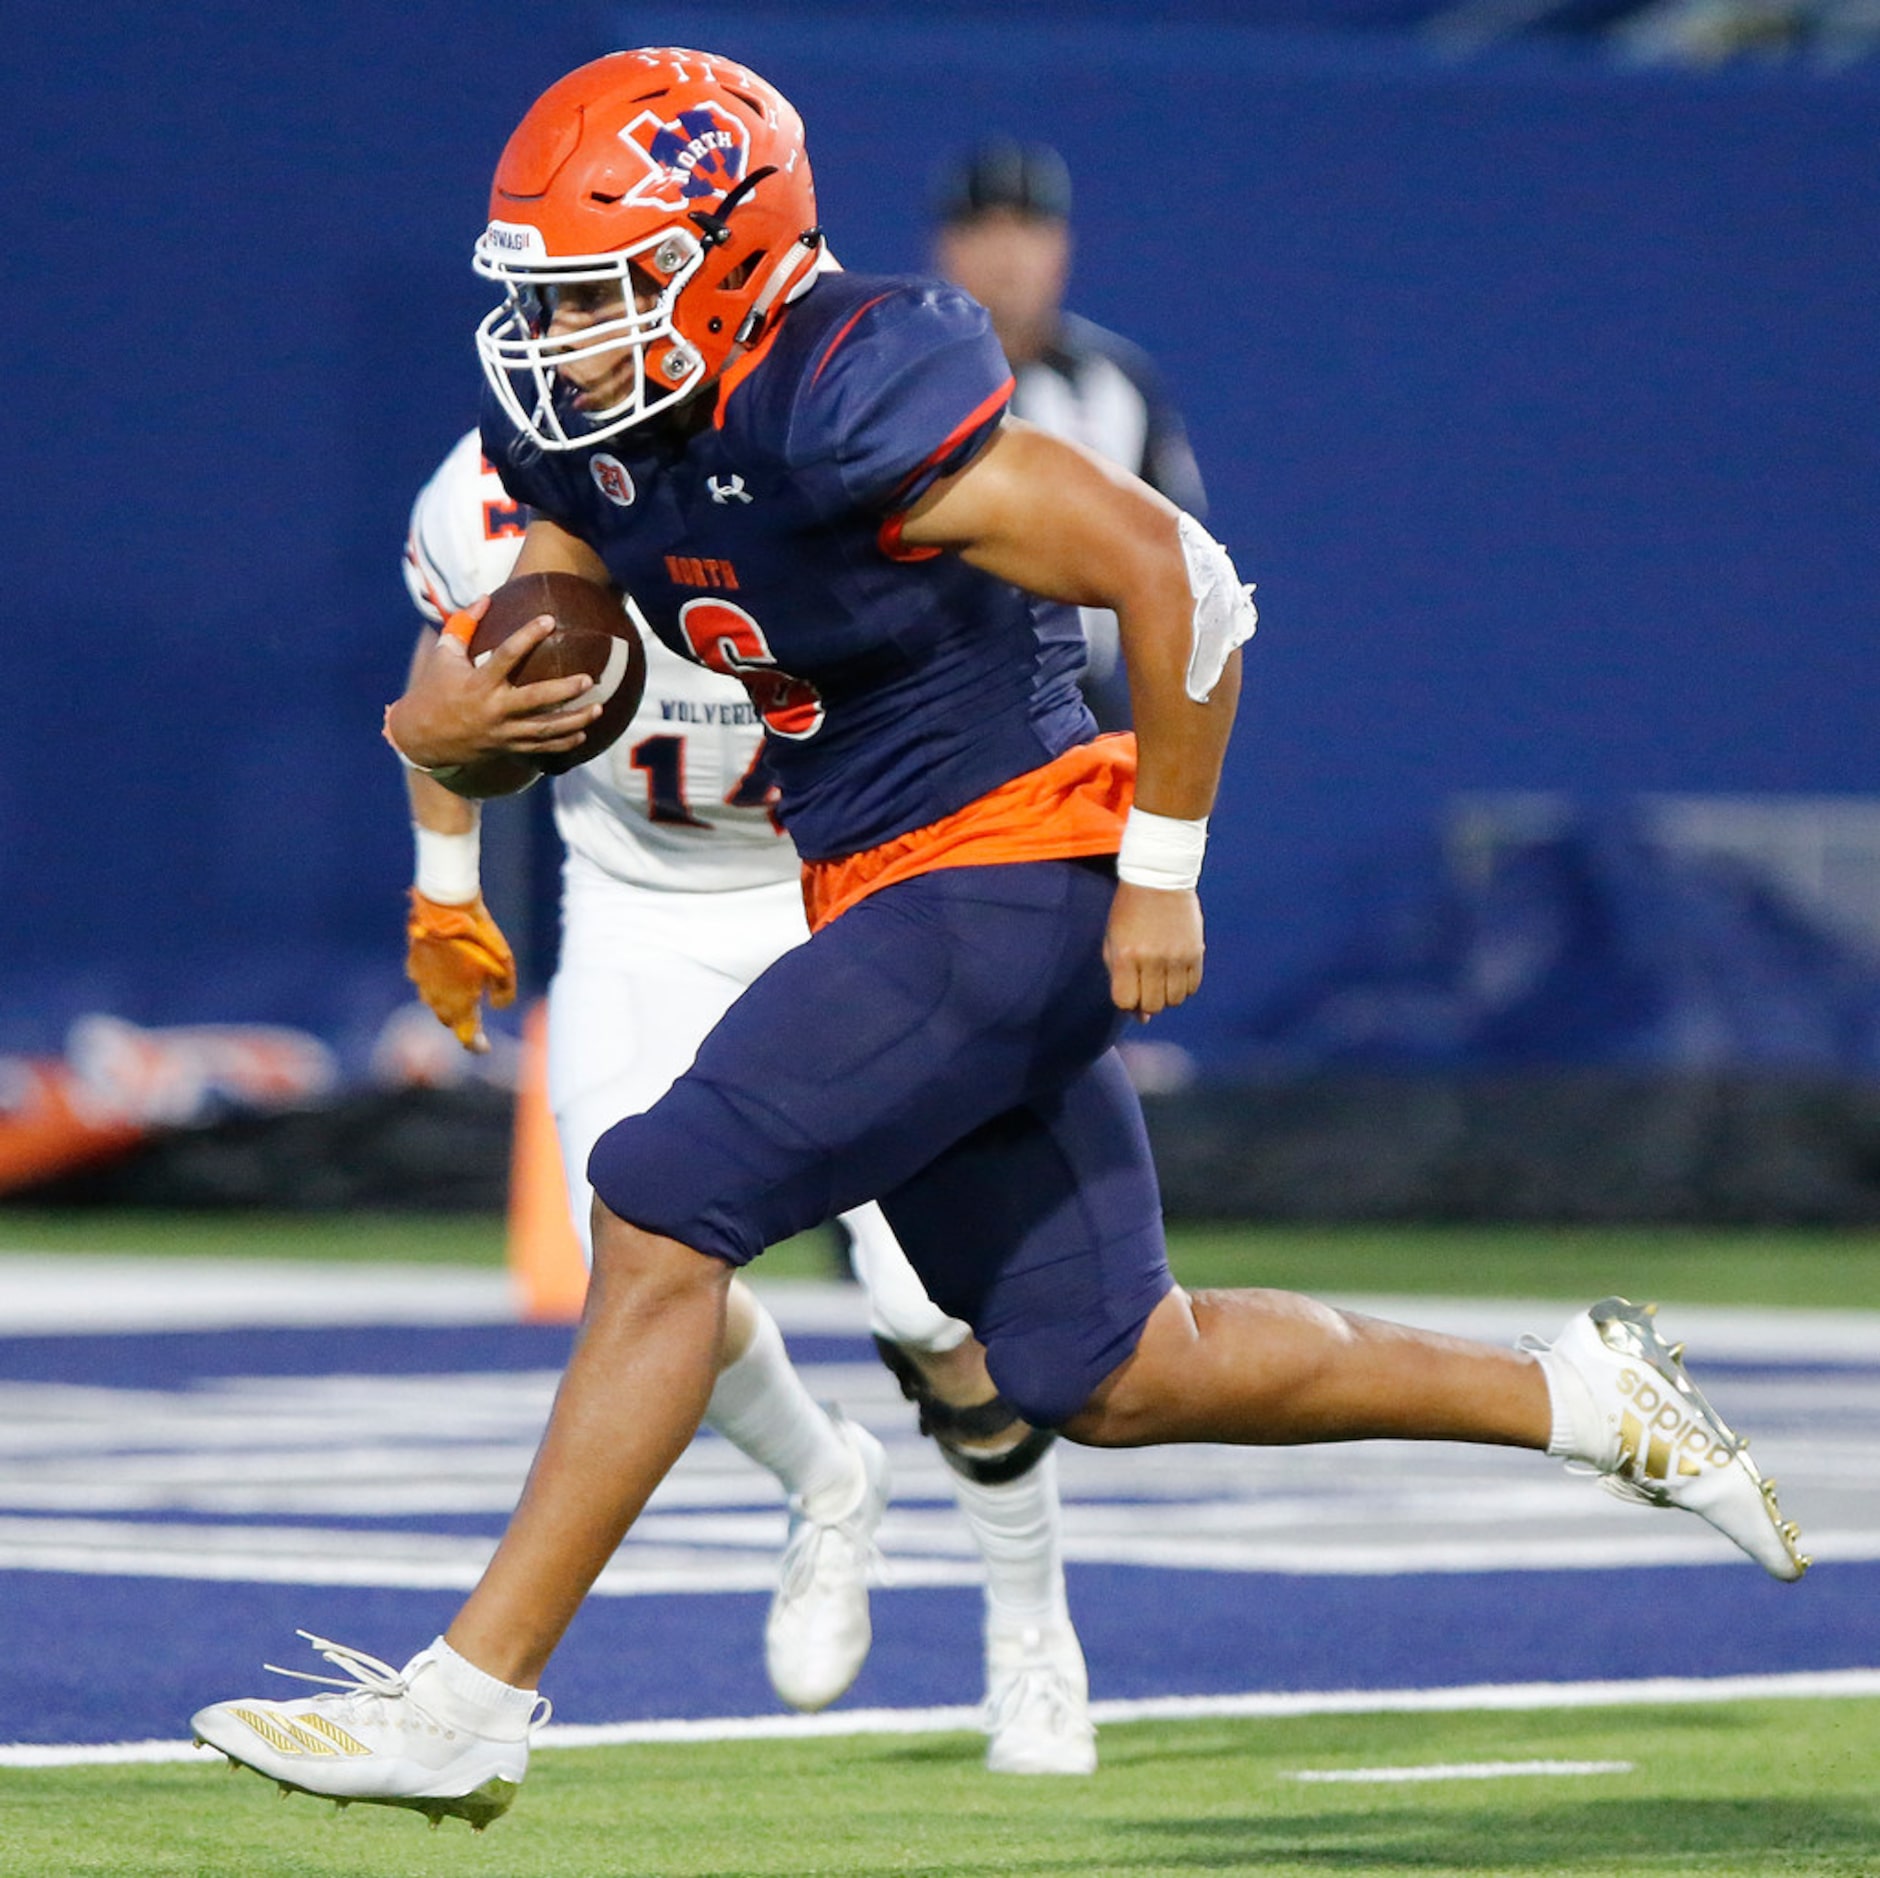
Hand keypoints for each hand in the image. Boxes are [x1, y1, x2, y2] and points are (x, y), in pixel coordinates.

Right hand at [385, 599, 602, 770]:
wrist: (423, 738)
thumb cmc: (434, 690)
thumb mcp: (444, 656)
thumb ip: (463, 626)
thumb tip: (485, 598)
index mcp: (478, 683)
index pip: (506, 655)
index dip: (528, 636)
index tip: (550, 619)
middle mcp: (493, 709)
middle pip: (535, 700)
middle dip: (564, 690)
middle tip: (590, 679)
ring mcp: (502, 732)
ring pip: (544, 729)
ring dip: (573, 721)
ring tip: (598, 709)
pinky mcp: (507, 748)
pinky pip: (540, 748)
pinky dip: (562, 743)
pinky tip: (583, 735)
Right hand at [406, 890, 516, 1051]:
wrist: (445, 907)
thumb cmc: (479, 939)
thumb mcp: (504, 968)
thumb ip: (504, 994)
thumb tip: (497, 1005)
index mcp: (459, 1006)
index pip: (467, 1038)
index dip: (477, 1045)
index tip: (484, 1047)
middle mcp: (436, 1000)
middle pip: (450, 1020)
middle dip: (462, 1023)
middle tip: (475, 1020)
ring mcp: (421, 982)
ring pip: (436, 1001)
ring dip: (449, 1001)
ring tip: (463, 992)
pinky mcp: (413, 964)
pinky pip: (427, 981)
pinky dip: (439, 981)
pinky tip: (448, 969)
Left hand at [1102, 880, 1203, 1016]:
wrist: (1159, 878)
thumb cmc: (1129, 911)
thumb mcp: (1113, 940)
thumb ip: (1119, 977)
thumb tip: (1138, 1016)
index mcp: (1126, 955)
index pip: (1125, 1001)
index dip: (1126, 1002)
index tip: (1129, 990)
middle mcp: (1152, 959)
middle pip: (1152, 1005)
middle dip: (1146, 1002)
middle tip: (1146, 984)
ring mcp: (1176, 956)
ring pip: (1174, 1000)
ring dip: (1166, 995)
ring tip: (1161, 976)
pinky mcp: (1196, 952)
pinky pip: (1192, 987)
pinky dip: (1184, 986)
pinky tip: (1176, 971)